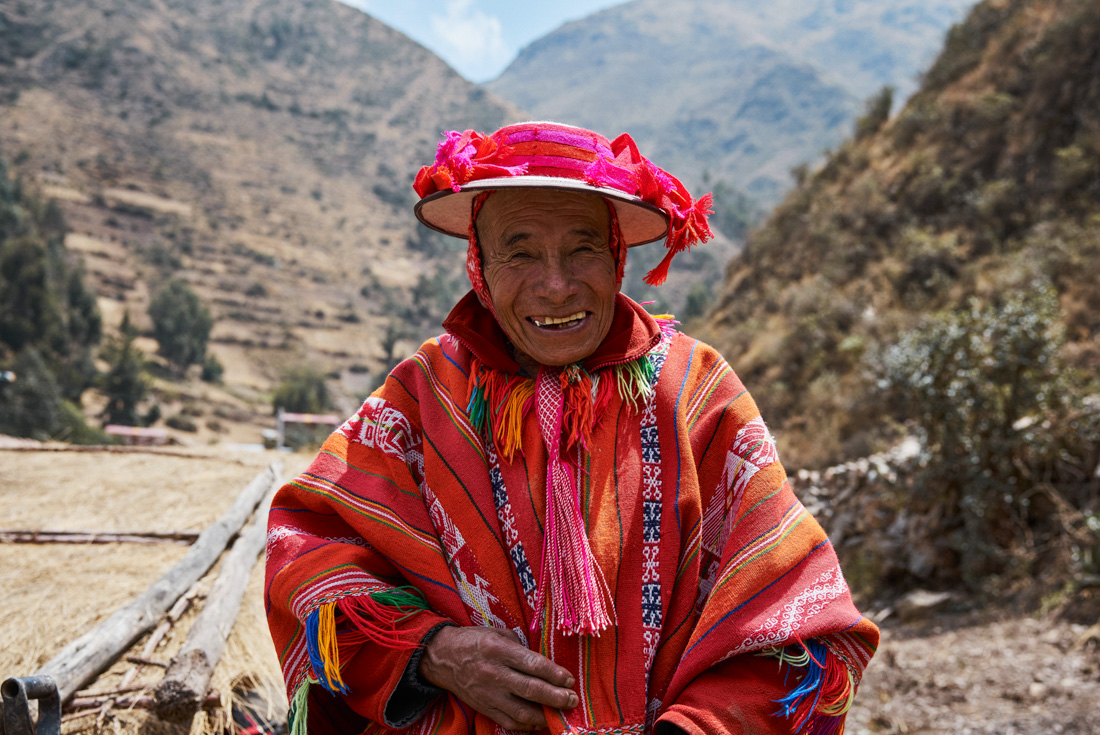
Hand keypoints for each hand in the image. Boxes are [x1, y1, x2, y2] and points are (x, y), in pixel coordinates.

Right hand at [419, 625, 577, 730]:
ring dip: (544, 714)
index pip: (532, 664)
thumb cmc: (474, 641)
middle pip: (530, 689)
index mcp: (498, 650)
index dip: (554, 674)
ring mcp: (487, 694)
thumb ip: (520, 648)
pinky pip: (509, 721)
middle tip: (572, 699)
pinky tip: (539, 721)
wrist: (442, 658)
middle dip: (555, 697)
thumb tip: (543, 664)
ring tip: (560, 712)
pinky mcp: (483, 708)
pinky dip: (527, 724)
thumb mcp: (498, 634)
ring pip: (521, 711)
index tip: (569, 679)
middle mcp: (493, 673)